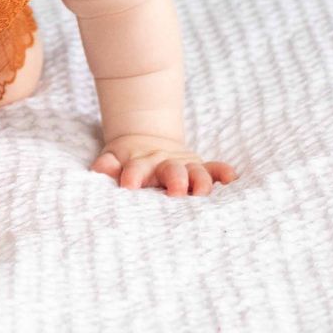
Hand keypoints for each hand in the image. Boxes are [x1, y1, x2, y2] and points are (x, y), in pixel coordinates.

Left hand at [91, 134, 236, 195]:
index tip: (130, 185)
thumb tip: (101, 169)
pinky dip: (223, 172)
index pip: (137, 169)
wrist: (147, 140)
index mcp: (142, 164)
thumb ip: (107, 165)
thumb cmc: (128, 160)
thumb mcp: (114, 158)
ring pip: (196, 172)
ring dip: (200, 181)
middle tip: (175, 192)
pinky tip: (231, 178)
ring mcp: (185, 166)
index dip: (134, 176)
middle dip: (174, 180)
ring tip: (203, 191)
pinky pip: (214, 169)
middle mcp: (165, 165)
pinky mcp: (200, 168)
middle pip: (171, 171)